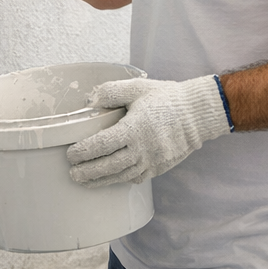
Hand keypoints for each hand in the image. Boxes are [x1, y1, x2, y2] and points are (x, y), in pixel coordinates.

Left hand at [67, 75, 231, 186]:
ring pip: (121, 176)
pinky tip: (109, 178)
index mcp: (135, 128)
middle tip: (72, 173)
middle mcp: (143, 149)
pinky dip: (120, 179)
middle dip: (88, 172)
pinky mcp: (160, 168)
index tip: (71, 154)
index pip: (103, 144)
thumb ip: (112, 91)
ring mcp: (152, 161)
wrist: (197, 114)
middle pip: (109, 166)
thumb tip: (90, 100)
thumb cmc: (166, 98)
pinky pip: (136, 178)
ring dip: (100, 180)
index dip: (84, 151)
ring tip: (84, 181)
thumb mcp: (138, 87)